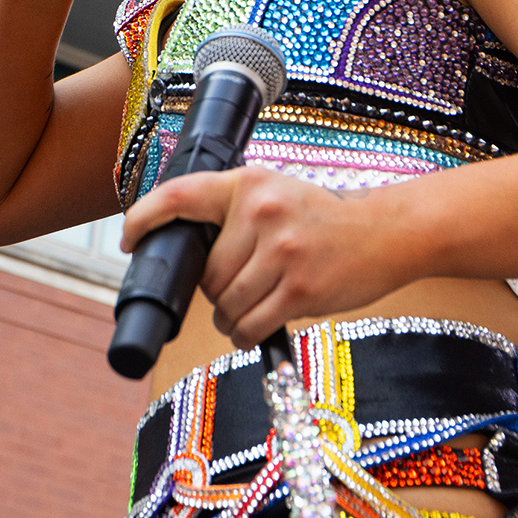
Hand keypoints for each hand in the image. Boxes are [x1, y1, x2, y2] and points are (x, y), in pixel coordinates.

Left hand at [121, 167, 407, 347]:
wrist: (388, 232)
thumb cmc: (326, 219)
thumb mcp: (277, 194)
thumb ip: (234, 213)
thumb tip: (186, 253)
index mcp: (249, 184)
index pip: (180, 196)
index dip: (144, 218)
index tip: (129, 239)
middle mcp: (262, 213)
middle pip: (206, 273)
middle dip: (214, 291)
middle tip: (241, 286)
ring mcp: (283, 252)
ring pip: (224, 304)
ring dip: (230, 317)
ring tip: (253, 306)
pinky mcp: (300, 290)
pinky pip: (249, 325)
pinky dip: (245, 333)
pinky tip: (258, 325)